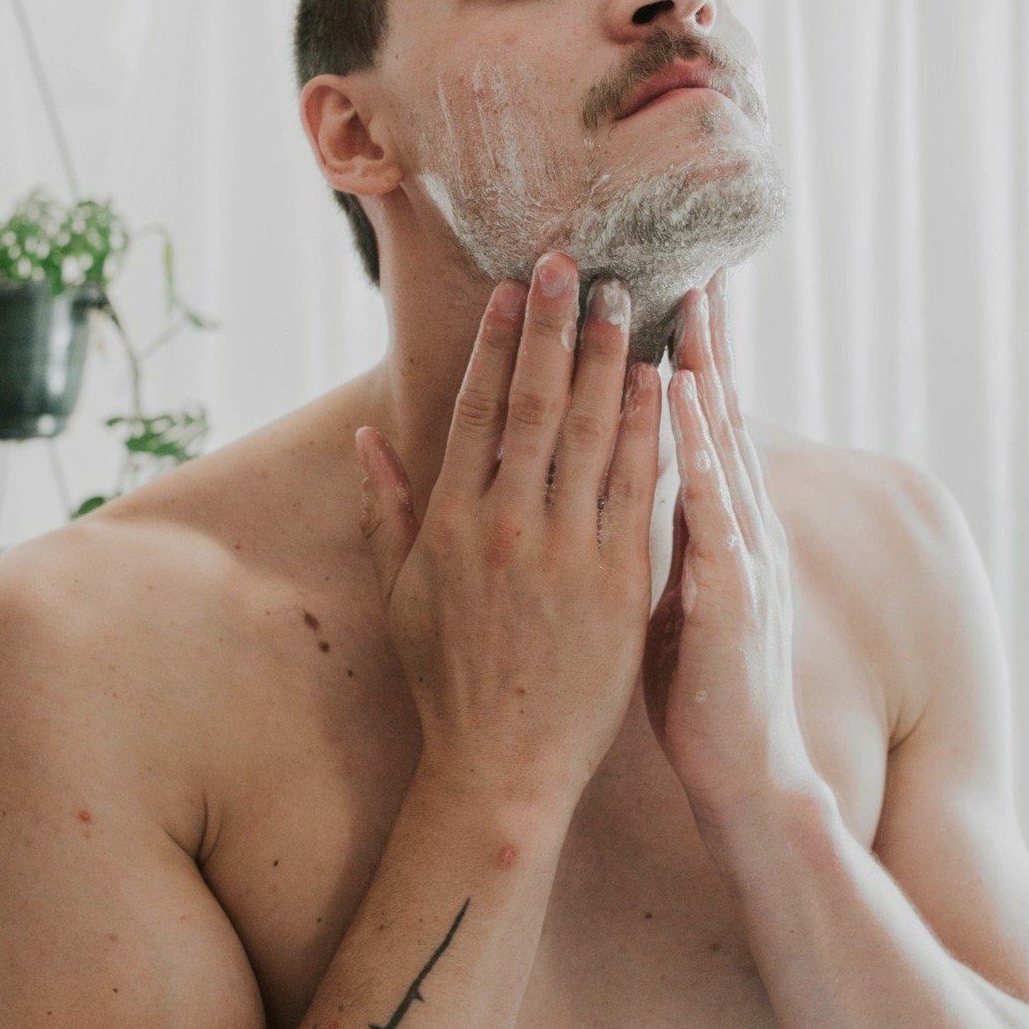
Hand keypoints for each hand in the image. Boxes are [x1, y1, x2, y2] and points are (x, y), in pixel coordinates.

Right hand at [354, 252, 661, 815]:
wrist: (502, 765)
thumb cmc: (448, 678)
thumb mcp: (399, 593)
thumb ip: (383, 507)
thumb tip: (366, 434)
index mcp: (451, 520)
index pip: (478, 408)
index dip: (498, 342)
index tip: (514, 288)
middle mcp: (508, 524)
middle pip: (538, 402)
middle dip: (556, 327)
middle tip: (575, 263)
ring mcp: (568, 551)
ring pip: (593, 432)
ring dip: (609, 359)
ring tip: (625, 300)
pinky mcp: (622, 580)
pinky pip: (640, 486)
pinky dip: (650, 429)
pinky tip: (662, 380)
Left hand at [643, 267, 814, 824]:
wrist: (747, 776)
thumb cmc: (702, 687)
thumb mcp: (676, 594)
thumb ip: (663, 533)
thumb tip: (635, 484)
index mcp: (721, 527)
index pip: (701, 428)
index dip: (692, 361)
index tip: (672, 299)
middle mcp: (740, 527)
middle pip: (718, 418)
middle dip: (705, 341)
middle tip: (691, 270)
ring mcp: (743, 554)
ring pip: (719, 444)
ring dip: (702, 369)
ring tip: (685, 304)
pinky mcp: (732, 591)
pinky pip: (710, 503)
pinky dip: (694, 443)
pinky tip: (675, 394)